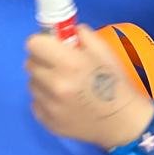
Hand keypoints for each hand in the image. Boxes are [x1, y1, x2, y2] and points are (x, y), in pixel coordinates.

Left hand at [26, 25, 153, 149]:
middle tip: (58, 66)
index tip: (50, 47)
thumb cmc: (115, 83)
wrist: (123, 121)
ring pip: (32, 84)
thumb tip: (65, 31)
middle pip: (30, 64)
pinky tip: (62, 102)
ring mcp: (50, 106)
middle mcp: (55, 84)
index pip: (33, 44)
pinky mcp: (48, 122)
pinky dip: (45, 100)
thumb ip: (82, 35)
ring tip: (62, 85)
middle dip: (42, 61)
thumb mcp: (104, 51)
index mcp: (69, 64)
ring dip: (43, 81)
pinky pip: (35, 103)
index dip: (42, 42)